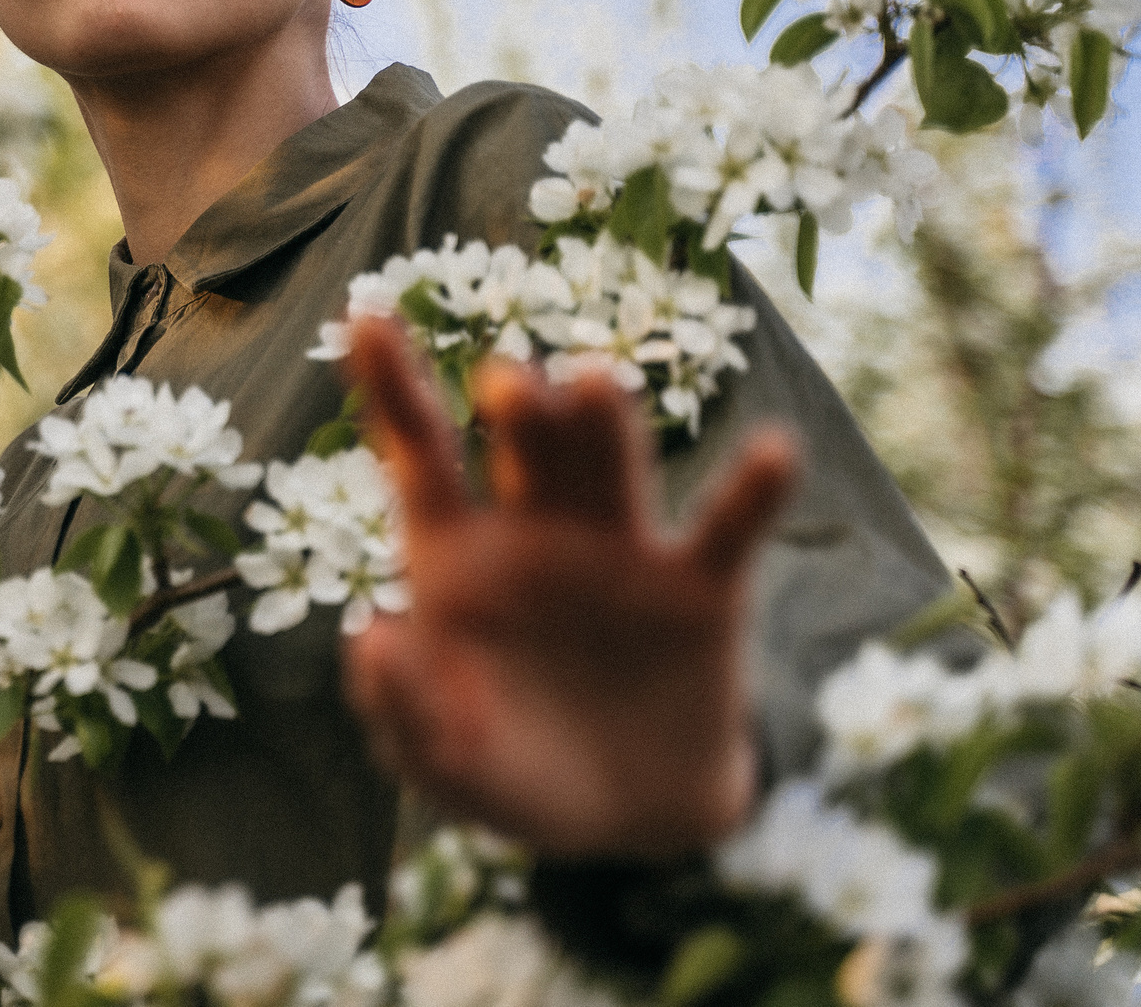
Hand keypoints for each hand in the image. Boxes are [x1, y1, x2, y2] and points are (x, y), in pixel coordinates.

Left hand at [337, 313, 797, 857]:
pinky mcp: (702, 592)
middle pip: (523, 445)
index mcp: (457, 551)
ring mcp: (622, 551)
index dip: (390, 383)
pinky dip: (755, 490)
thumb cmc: (511, 772)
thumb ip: (400, 705)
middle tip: (507, 385)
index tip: (366, 315)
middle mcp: (537, 528)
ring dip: (603, 423)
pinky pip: (730, 529)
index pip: (418, 450)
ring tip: (591, 386)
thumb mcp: (440, 759)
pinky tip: (774, 452)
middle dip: (516, 406)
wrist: (628, 824)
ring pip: (612, 462)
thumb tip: (370, 635)